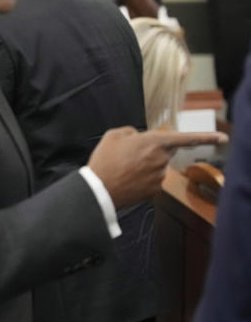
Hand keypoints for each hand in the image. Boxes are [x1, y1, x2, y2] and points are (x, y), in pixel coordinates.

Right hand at [88, 128, 228, 206]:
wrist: (99, 189)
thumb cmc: (106, 160)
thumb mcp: (113, 135)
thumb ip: (132, 132)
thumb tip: (139, 137)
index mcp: (155, 142)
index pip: (186, 138)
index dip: (207, 137)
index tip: (223, 138)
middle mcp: (162, 159)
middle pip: (165, 151)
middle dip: (152, 150)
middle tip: (129, 154)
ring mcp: (160, 176)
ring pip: (158, 165)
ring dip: (146, 164)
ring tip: (124, 167)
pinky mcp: (155, 190)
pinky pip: (153, 178)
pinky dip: (143, 177)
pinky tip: (127, 178)